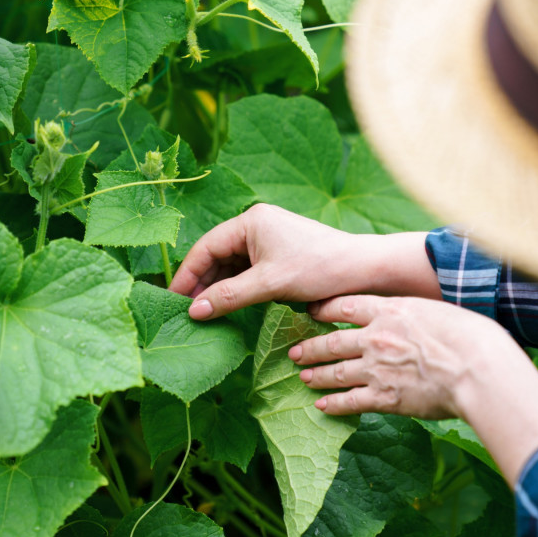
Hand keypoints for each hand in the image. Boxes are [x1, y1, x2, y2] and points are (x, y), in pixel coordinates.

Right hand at [169, 204, 438, 319]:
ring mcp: (268, 240)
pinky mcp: (279, 256)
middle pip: (217, 256)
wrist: (364, 270)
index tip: (173, 300)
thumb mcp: (269, 284)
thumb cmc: (319, 268)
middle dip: (202, 284)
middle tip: (186, 313)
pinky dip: (237, 289)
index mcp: (250, 221)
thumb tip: (194, 311)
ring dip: (218, 289)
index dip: (187, 275)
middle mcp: (256, 226)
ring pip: (232, 266)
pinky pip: (248, 272)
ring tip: (204, 314)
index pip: (206, 247)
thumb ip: (228, 297)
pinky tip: (228, 308)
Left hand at [290, 294, 524, 417]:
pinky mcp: (385, 397)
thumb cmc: (470, 336)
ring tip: (303, 377)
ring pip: (336, 371)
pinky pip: (351, 401)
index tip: (309, 312)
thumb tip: (414, 319)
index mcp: (389, 311)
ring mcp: (377, 368)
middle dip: (310, 348)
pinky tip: (321, 405)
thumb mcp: (436, 311)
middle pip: (332, 341)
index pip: (345, 306)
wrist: (478, 369)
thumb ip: (414, 315)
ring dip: (317, 375)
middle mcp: (376, 337)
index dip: (322, 309)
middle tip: (294, 352)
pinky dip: (333, 404)